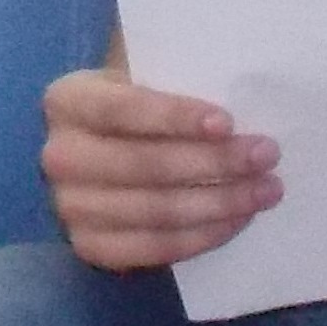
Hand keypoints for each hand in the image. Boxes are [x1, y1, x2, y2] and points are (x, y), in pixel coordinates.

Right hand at [41, 69, 280, 269]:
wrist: (106, 146)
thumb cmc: (139, 106)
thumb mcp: (143, 78)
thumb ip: (175, 84)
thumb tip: (240, 104)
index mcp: (67, 101)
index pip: (121, 110)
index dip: (174, 118)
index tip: (227, 123)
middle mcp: (59, 156)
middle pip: (143, 165)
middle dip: (213, 162)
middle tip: (266, 155)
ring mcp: (70, 206)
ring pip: (154, 211)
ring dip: (220, 202)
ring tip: (266, 190)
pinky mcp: (90, 245)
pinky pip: (154, 248)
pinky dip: (202, 236)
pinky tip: (238, 219)